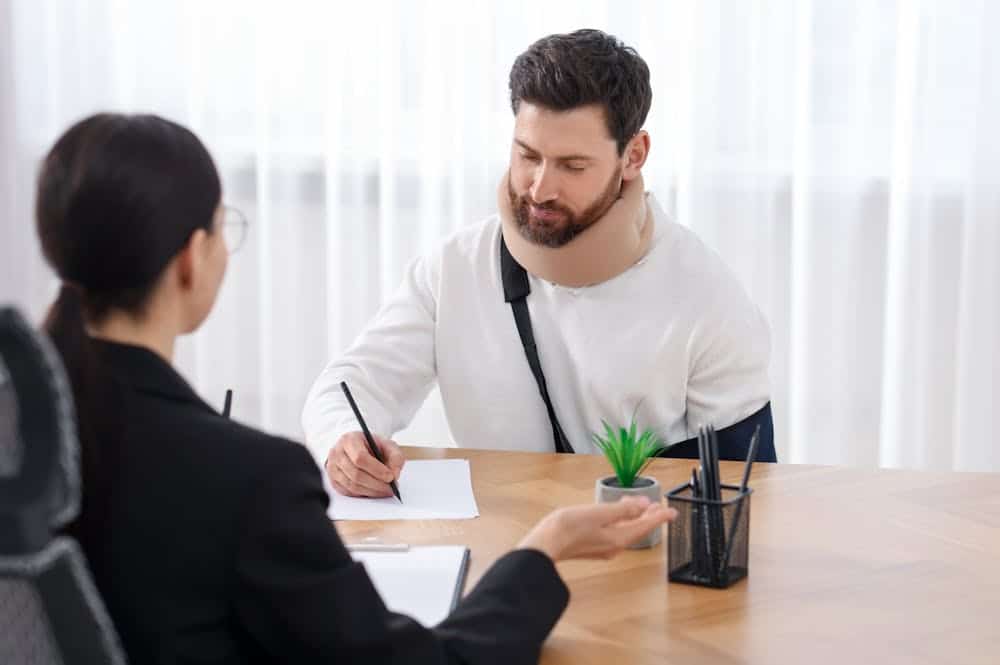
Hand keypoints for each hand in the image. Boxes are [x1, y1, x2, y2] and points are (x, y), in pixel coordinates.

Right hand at [325, 432, 404, 497]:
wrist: (360, 448)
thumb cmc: (373, 446)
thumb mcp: (388, 445)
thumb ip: (396, 457)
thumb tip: (395, 474)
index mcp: (349, 440)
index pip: (360, 457)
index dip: (376, 469)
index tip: (390, 477)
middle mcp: (336, 453)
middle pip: (355, 474)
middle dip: (376, 484)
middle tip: (391, 488)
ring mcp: (332, 467)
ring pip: (352, 485)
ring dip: (371, 491)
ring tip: (385, 491)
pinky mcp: (333, 480)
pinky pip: (348, 492)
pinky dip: (363, 494)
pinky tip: (374, 491)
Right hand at [517, 497, 676, 561]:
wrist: (545, 546)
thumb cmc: (568, 528)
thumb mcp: (599, 513)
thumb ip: (623, 510)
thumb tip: (644, 505)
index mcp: (618, 537)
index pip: (646, 525)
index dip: (660, 516)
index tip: (672, 512)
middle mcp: (614, 546)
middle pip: (637, 529)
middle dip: (649, 517)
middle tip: (659, 508)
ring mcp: (603, 547)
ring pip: (626, 531)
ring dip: (635, 518)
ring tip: (640, 507)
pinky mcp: (592, 546)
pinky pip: (615, 533)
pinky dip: (621, 522)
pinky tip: (616, 516)